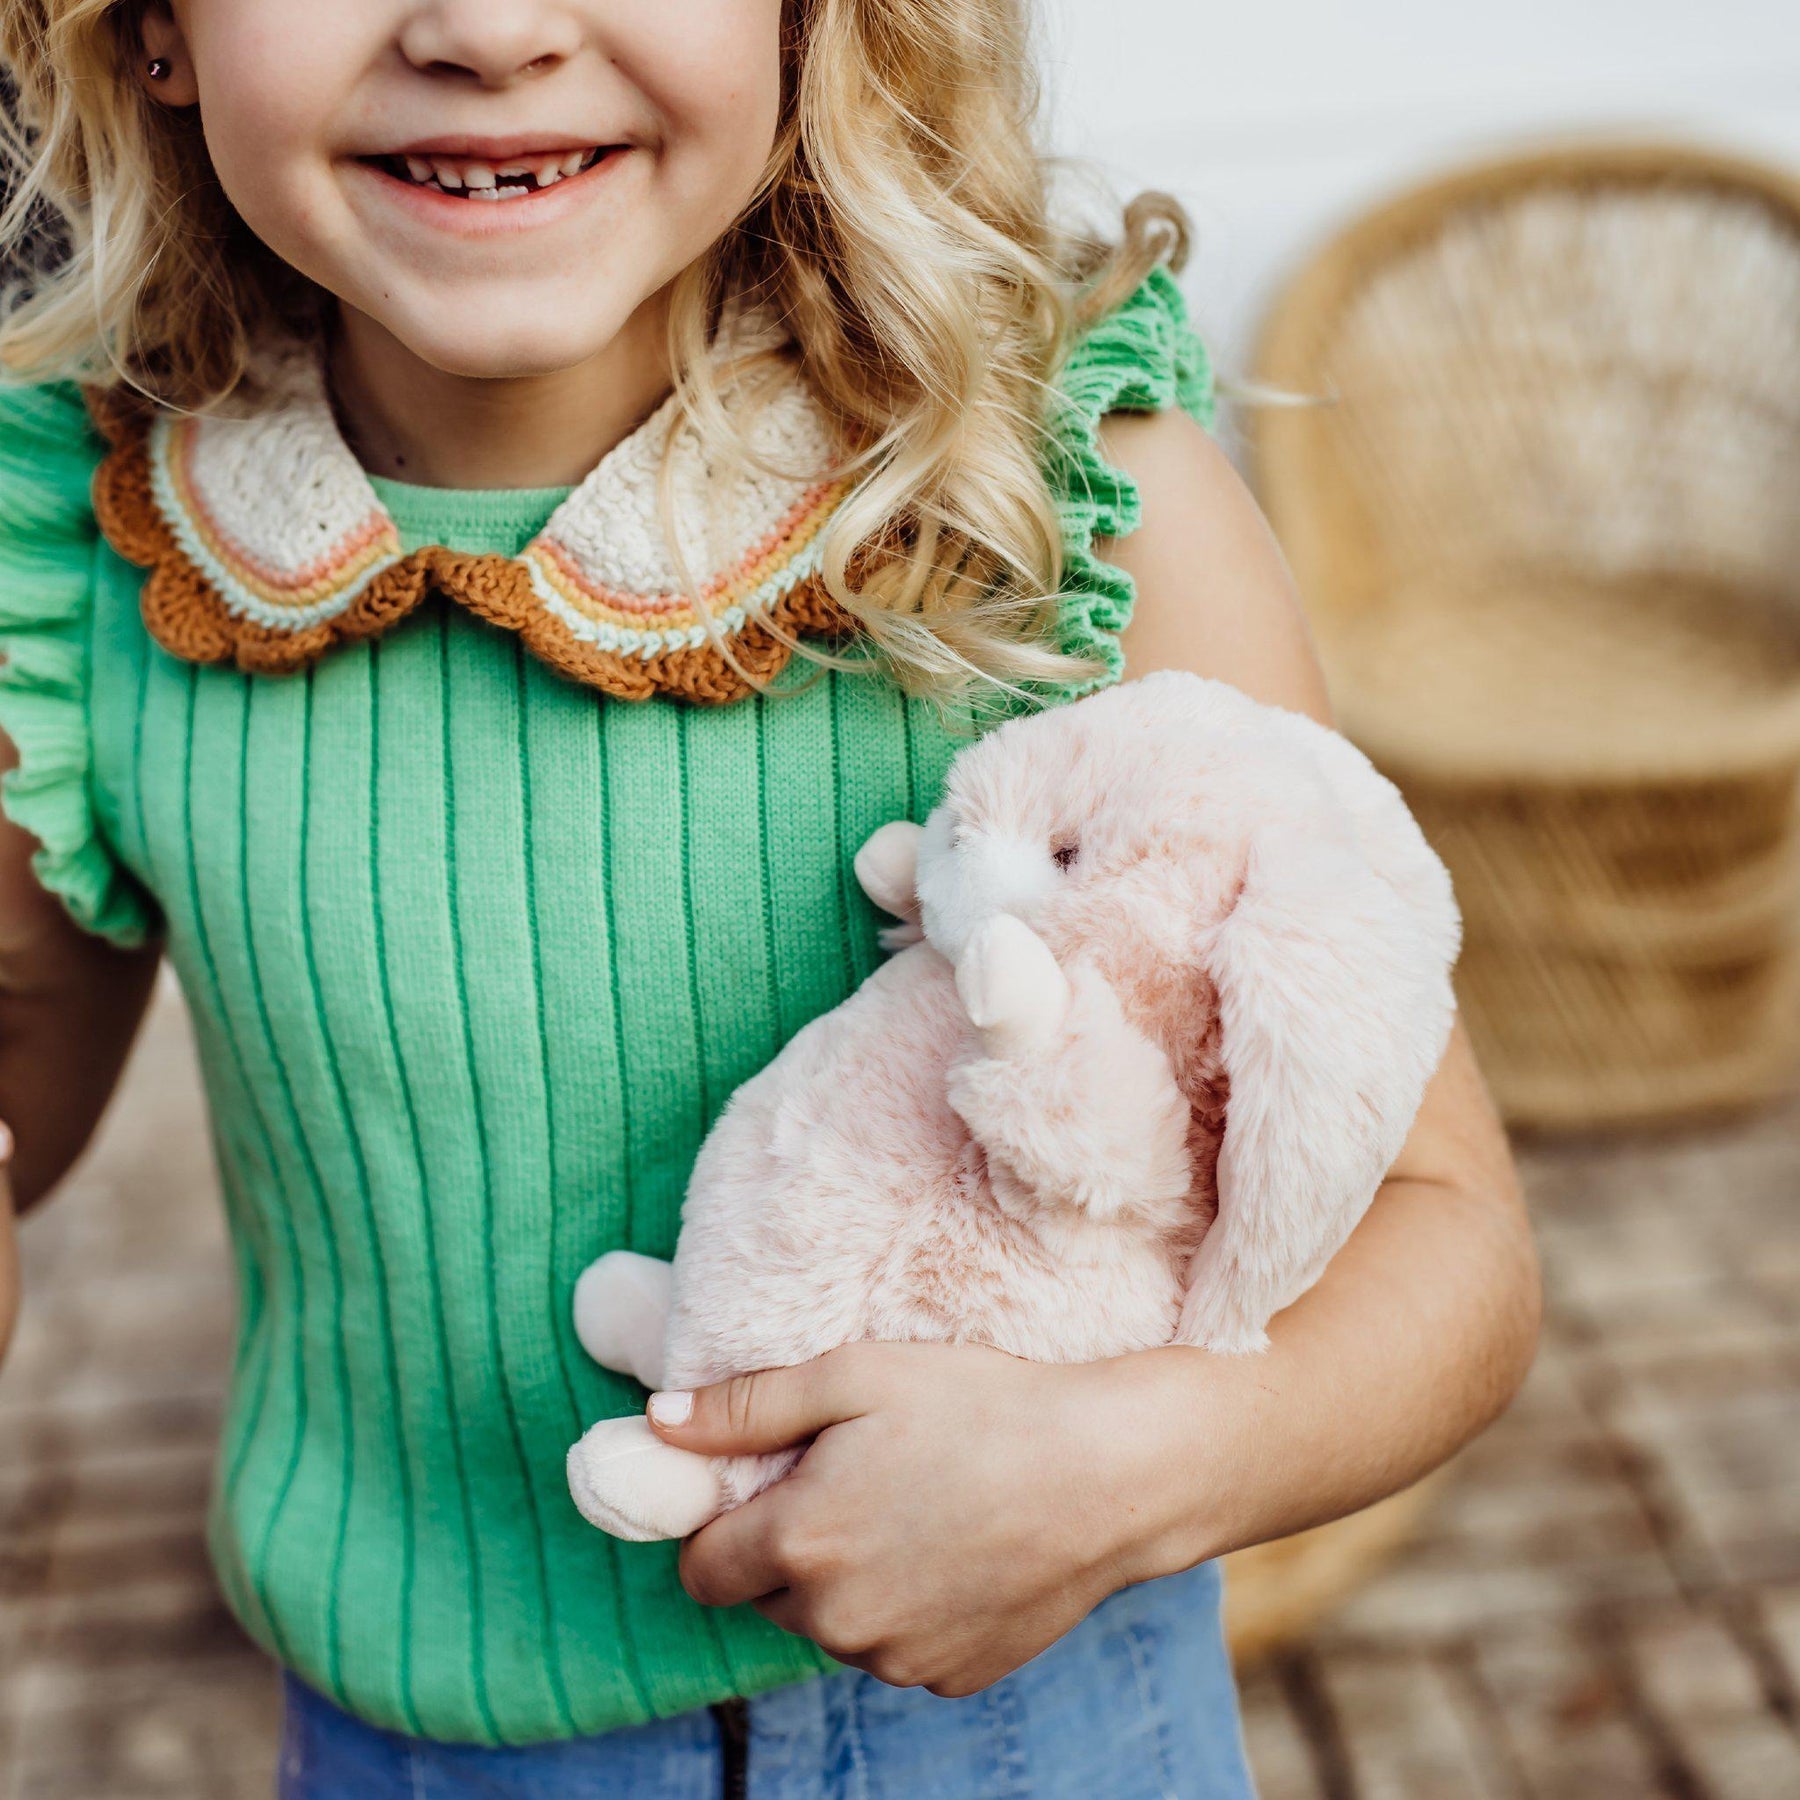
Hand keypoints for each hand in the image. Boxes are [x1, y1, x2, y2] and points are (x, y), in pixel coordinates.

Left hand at [649, 1340, 1181, 1695]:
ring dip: (849, 1580)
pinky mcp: (953, 1678)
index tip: (768, 1480)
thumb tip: (656, 1425)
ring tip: (917, 1503)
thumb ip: (745, 1407)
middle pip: (767, 1597)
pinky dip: (909, 1606)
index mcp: (797, 1546)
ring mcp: (898, 1660)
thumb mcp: (853, 1375)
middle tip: (854, 1477)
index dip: (722, 1521)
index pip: (700, 1568)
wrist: (1110, 1472)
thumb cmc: (980, 1406)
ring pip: (835, 1625)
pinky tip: (958, 1546)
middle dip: (789, 1546)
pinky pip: (898, 1647)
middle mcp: (836, 1622)